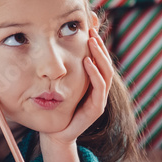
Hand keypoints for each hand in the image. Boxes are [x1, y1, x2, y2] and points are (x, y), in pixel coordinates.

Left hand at [44, 29, 113, 146]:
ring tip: (92, 41)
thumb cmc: (57, 108)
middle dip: (100, 46)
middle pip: (106, 63)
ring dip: (100, 56)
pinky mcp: (96, 109)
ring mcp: (99, 99)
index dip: (97, 44)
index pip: (100, 60)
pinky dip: (95, 73)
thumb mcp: (60, 84)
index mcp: (93, 83)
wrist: (56, 133)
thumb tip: (59, 47)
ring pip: (106, 73)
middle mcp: (99, 90)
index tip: (90, 27)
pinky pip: (99, 88)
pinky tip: (88, 62)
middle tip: (92, 30)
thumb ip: (64, 68)